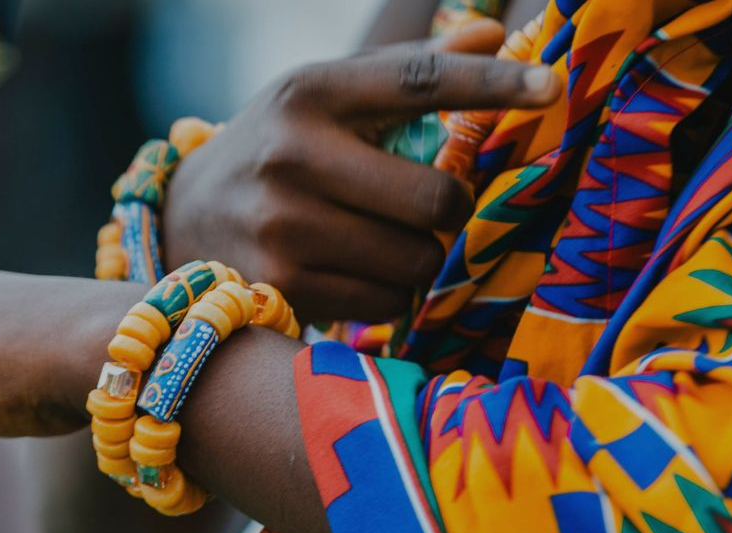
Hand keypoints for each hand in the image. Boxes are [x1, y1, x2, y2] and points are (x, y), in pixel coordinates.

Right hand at [162, 21, 557, 322]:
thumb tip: (494, 33)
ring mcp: (283, 223)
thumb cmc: (279, 149)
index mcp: (311, 91)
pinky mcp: (280, 285)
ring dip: (418, 259)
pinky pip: (385, 301)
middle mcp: (291, 152)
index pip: (419, 81)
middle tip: (425, 207)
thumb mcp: (327, 97)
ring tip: (376, 242)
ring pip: (415, 259)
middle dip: (447, 210)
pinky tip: (351, 274)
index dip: (490, 86)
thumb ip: (407, 71)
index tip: (550, 88)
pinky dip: (386, 294)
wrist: (181, 218)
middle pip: (434, 197)